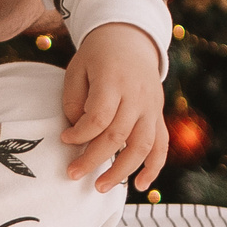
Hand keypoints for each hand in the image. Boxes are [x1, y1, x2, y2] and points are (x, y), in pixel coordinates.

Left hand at [60, 22, 166, 191]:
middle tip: (72, 174)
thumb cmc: (96, 57)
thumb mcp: (77, 69)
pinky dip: (154, 167)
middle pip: (118, 135)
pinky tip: (141, 185)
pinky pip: (162, 145)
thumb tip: (77, 136)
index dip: (80, 134)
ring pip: (142, 145)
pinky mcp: (158, 114)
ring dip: (122, 170)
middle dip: (93, 159)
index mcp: (113, 80)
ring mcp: (151, 106)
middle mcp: (137, 96)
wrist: (129, 39)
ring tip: (101, 187)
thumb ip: (75, 101)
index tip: (64, 139)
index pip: (99, 117)